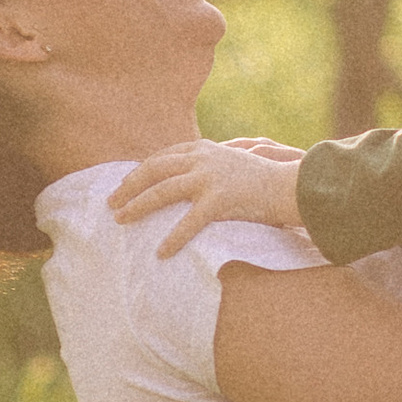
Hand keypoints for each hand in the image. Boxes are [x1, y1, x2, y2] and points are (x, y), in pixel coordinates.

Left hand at [110, 135, 304, 258]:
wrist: (291, 185)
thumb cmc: (264, 180)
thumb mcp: (232, 163)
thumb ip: (208, 166)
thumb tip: (185, 182)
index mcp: (204, 149)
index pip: (162, 156)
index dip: (140, 170)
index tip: (125, 184)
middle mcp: (203, 158)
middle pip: (154, 168)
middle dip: (128, 185)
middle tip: (110, 203)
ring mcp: (210, 177)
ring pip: (162, 189)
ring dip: (138, 205)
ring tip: (120, 220)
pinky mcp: (220, 199)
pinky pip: (189, 222)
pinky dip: (173, 238)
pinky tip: (161, 253)